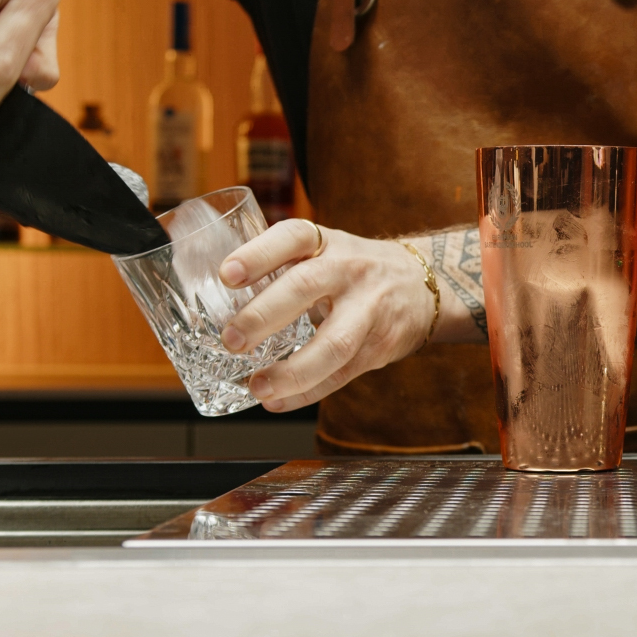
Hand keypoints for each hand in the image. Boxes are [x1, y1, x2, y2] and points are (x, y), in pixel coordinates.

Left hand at [219, 220, 436, 412]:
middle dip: (265, 315)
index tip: (227, 274)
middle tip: (231, 339)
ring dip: (291, 370)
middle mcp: (350, 269)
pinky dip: (306, 392)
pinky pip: (341, 374)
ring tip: (257, 385)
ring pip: (333, 343)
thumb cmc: (354, 269)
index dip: (259, 254)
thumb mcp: (325, 251)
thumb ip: (283, 267)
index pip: (292, 236)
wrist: (423, 285)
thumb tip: (213, 298)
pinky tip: (277, 400)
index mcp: (327, 242)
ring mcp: (369, 309)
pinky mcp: (380, 346)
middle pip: (307, 288)